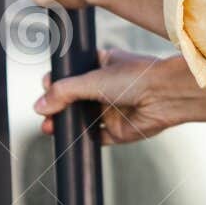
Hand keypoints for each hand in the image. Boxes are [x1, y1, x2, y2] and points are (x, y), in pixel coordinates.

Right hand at [34, 51, 202, 144]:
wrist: (165, 96)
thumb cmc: (135, 77)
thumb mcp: (92, 79)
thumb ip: (63, 92)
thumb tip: (39, 105)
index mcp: (101, 65)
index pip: (72, 74)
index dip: (56, 81)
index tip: (45, 87)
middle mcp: (106, 87)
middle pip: (73, 99)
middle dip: (56, 106)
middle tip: (43, 113)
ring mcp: (112, 109)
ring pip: (81, 118)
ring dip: (64, 123)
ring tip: (49, 127)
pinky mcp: (117, 130)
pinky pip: (95, 137)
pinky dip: (81, 139)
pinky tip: (67, 139)